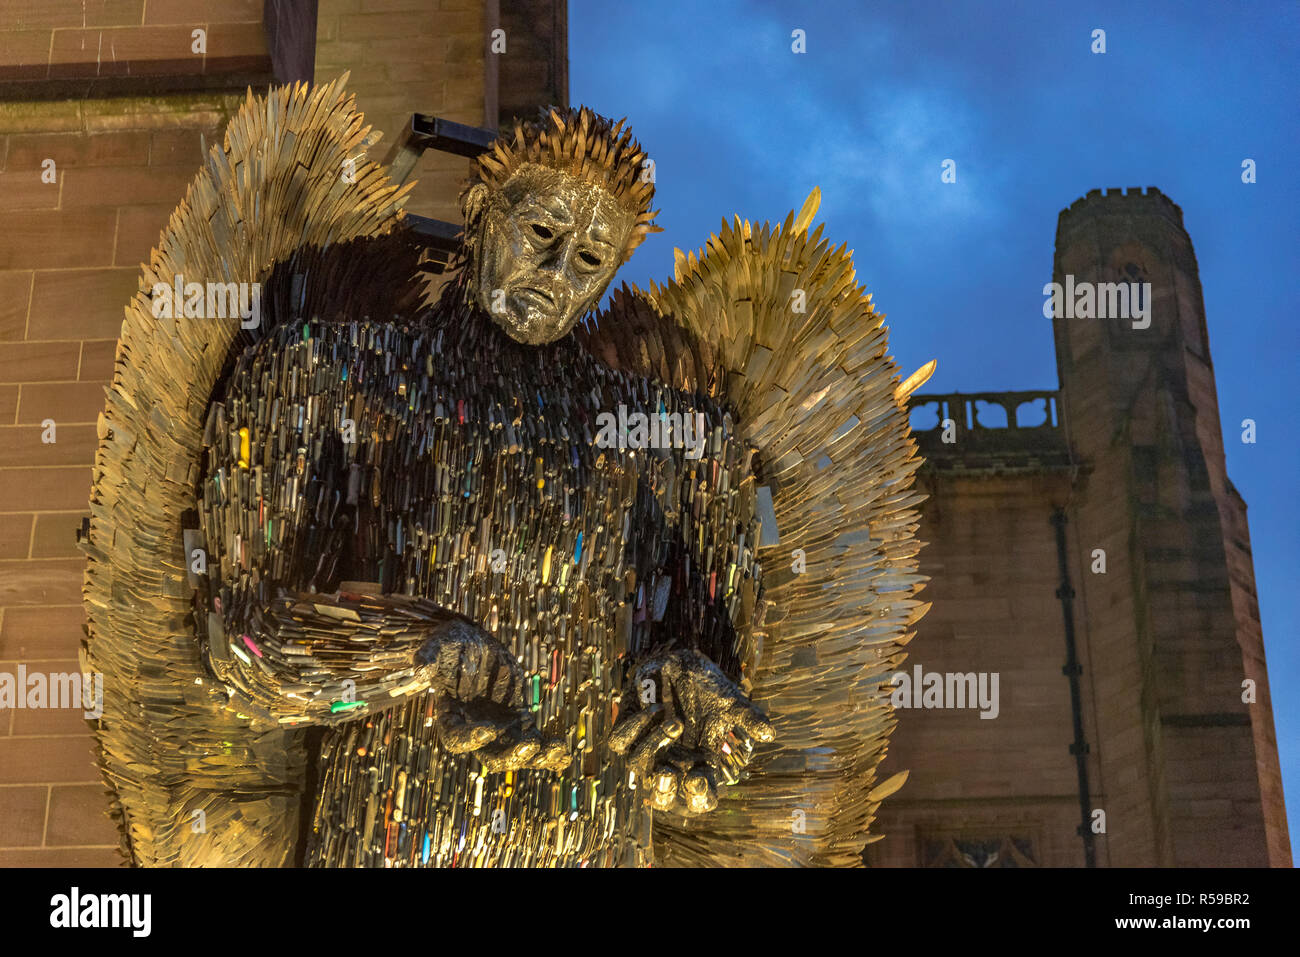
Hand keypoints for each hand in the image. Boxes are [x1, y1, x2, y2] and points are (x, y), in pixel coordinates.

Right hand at [415, 620, 568, 771]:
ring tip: (558, 750)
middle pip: (491, 755)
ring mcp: (499, 727)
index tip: (489, 728)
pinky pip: (534, 741)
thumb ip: (429, 656)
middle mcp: (475, 728)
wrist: (470, 645)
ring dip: (537, 756)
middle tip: (530, 745)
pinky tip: (564, 755)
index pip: (456, 739)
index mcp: (451, 716)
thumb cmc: (449, 645)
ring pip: (516, 753)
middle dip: (511, 755)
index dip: (471, 738)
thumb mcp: (437, 646)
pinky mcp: (518, 720)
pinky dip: (549, 751)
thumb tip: (419, 664)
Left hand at [608, 647, 774, 813]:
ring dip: (654, 747)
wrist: (684, 661)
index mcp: (698, 764)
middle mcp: (672, 761)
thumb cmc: (709, 689)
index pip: (700, 796)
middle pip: (661, 795)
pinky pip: (620, 740)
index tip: (698, 781)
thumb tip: (769, 734)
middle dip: (663, 790)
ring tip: (675, 724)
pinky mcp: (629, 727)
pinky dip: (635, 727)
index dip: (699, 796)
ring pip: (638, 765)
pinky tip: (655, 710)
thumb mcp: (731, 703)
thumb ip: (748, 718)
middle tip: (669, 774)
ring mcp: (648, 746)